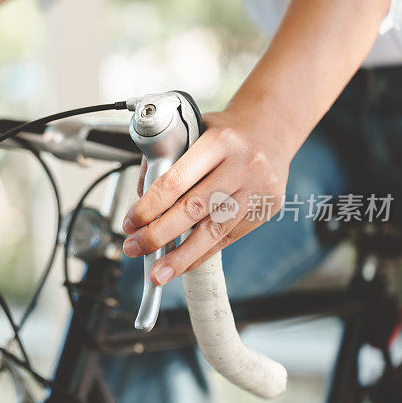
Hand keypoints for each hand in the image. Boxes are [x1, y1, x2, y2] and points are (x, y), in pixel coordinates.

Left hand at [121, 111, 291, 285]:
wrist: (271, 128)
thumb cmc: (224, 132)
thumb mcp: (192, 130)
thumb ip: (165, 161)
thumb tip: (141, 202)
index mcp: (219, 142)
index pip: (176, 181)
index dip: (149, 206)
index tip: (130, 222)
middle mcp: (243, 166)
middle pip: (193, 209)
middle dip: (158, 234)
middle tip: (134, 248)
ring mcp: (258, 190)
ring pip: (213, 231)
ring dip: (180, 257)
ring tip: (157, 273)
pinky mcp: (266, 209)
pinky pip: (227, 239)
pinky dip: (201, 254)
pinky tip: (182, 263)